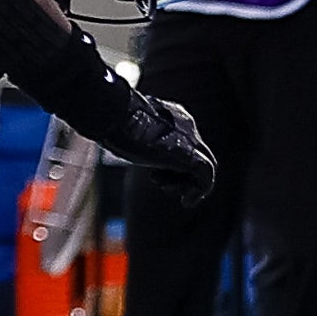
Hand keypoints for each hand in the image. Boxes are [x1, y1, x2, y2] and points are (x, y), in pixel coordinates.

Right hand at [111, 90, 215, 205]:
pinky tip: (186, 202)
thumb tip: (111, 139)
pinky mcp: (189, 153)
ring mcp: (190, 138)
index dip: (171, 163)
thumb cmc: (110, 119)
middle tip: (162, 184)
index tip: (153, 174)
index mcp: (172, 115)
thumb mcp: (124, 129)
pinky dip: (199, 191)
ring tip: (166, 188)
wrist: (114, 112)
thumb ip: (132, 136)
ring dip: (185, 184)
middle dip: (180, 175)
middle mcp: (186, 124)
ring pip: (204, 166)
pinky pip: (206, 175)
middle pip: (196, 155)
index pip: (183, 141)